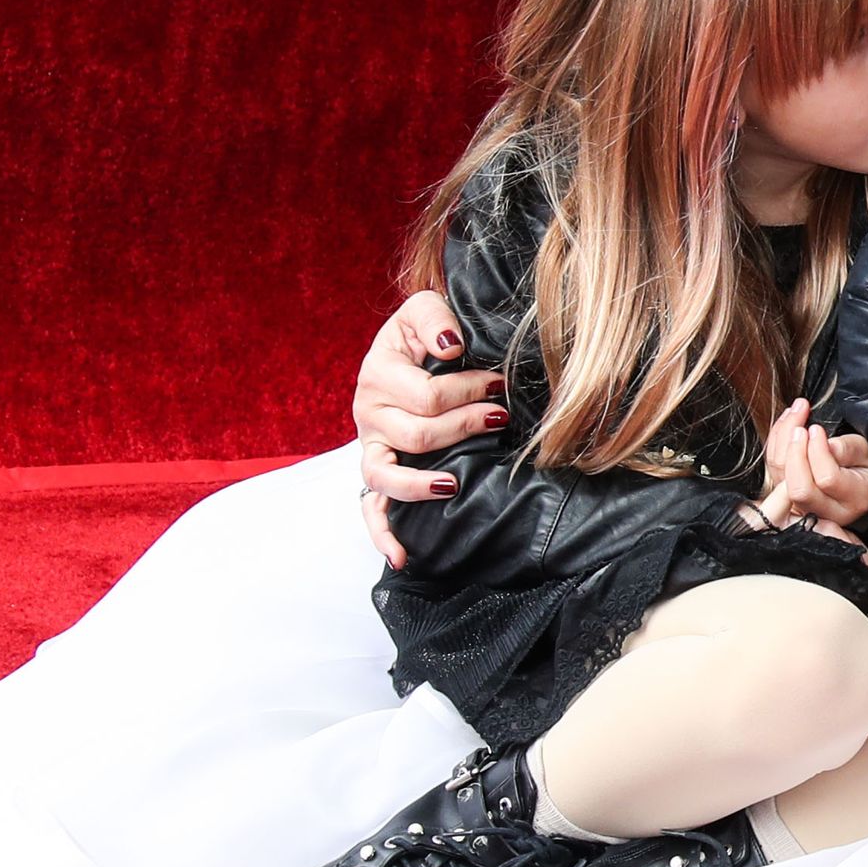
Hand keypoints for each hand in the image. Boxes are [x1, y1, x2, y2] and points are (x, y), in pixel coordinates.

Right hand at [353, 289, 503, 566]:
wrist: (406, 351)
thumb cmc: (422, 334)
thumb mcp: (424, 309)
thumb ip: (434, 316)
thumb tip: (450, 346)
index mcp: (379, 373)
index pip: (427, 396)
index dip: (469, 391)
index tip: (499, 385)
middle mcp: (368, 413)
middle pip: (417, 435)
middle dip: (465, 426)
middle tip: (498, 418)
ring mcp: (371, 447)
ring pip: (385, 475)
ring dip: (421, 484)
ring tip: (453, 484)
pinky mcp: (376, 473)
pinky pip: (370, 510)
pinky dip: (382, 535)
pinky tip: (402, 557)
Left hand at [755, 399, 867, 537]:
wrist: (858, 481)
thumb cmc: (865, 464)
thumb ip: (849, 449)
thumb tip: (825, 444)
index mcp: (854, 499)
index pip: (827, 479)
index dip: (818, 452)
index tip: (817, 428)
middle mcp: (827, 510)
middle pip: (799, 489)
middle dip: (794, 452)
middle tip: (800, 427)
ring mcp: (805, 508)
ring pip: (781, 480)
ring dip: (782, 441)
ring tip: (794, 413)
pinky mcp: (787, 498)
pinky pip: (774, 472)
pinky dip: (775, 444)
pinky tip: (786, 423)